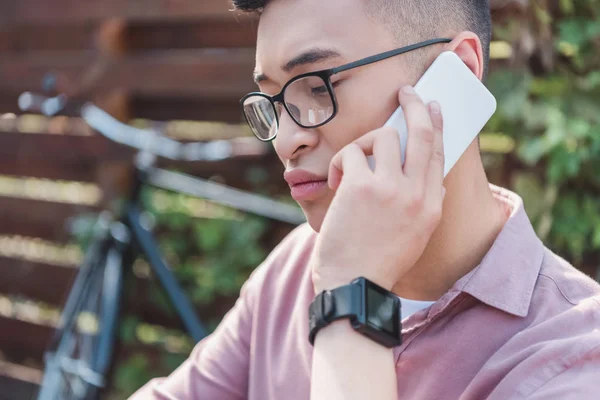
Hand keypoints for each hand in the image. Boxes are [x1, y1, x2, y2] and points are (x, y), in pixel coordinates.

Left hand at [312, 86, 444, 292]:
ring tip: (349, 167)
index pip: (439, 153)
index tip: (432, 107)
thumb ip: (419, 203)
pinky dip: (339, 162)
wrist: (354, 285)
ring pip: (383, 136)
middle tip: (406, 92)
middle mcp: (416, 192)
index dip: (436, 125)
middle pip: (422, 133)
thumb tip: (418, 174)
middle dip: (414, 105)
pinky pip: (350, 153)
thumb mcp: (413, 234)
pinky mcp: (361, 186)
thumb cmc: (377, 262)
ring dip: (363, 144)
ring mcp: (390, 187)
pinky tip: (335, 181)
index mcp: (431, 205)